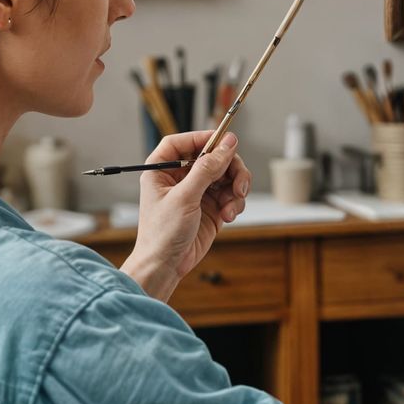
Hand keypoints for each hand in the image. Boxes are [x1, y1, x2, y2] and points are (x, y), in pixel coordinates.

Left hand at [121, 128, 251, 301]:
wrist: (166, 266)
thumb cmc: (163, 232)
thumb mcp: (185, 197)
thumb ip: (207, 168)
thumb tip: (227, 144)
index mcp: (163, 170)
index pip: (183, 142)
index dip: (203, 138)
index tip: (224, 141)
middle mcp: (181, 178)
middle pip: (212, 157)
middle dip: (230, 168)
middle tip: (240, 182)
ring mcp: (198, 192)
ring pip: (226, 175)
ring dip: (236, 188)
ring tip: (234, 205)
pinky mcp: (212, 208)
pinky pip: (231, 195)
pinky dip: (235, 203)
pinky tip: (228, 216)